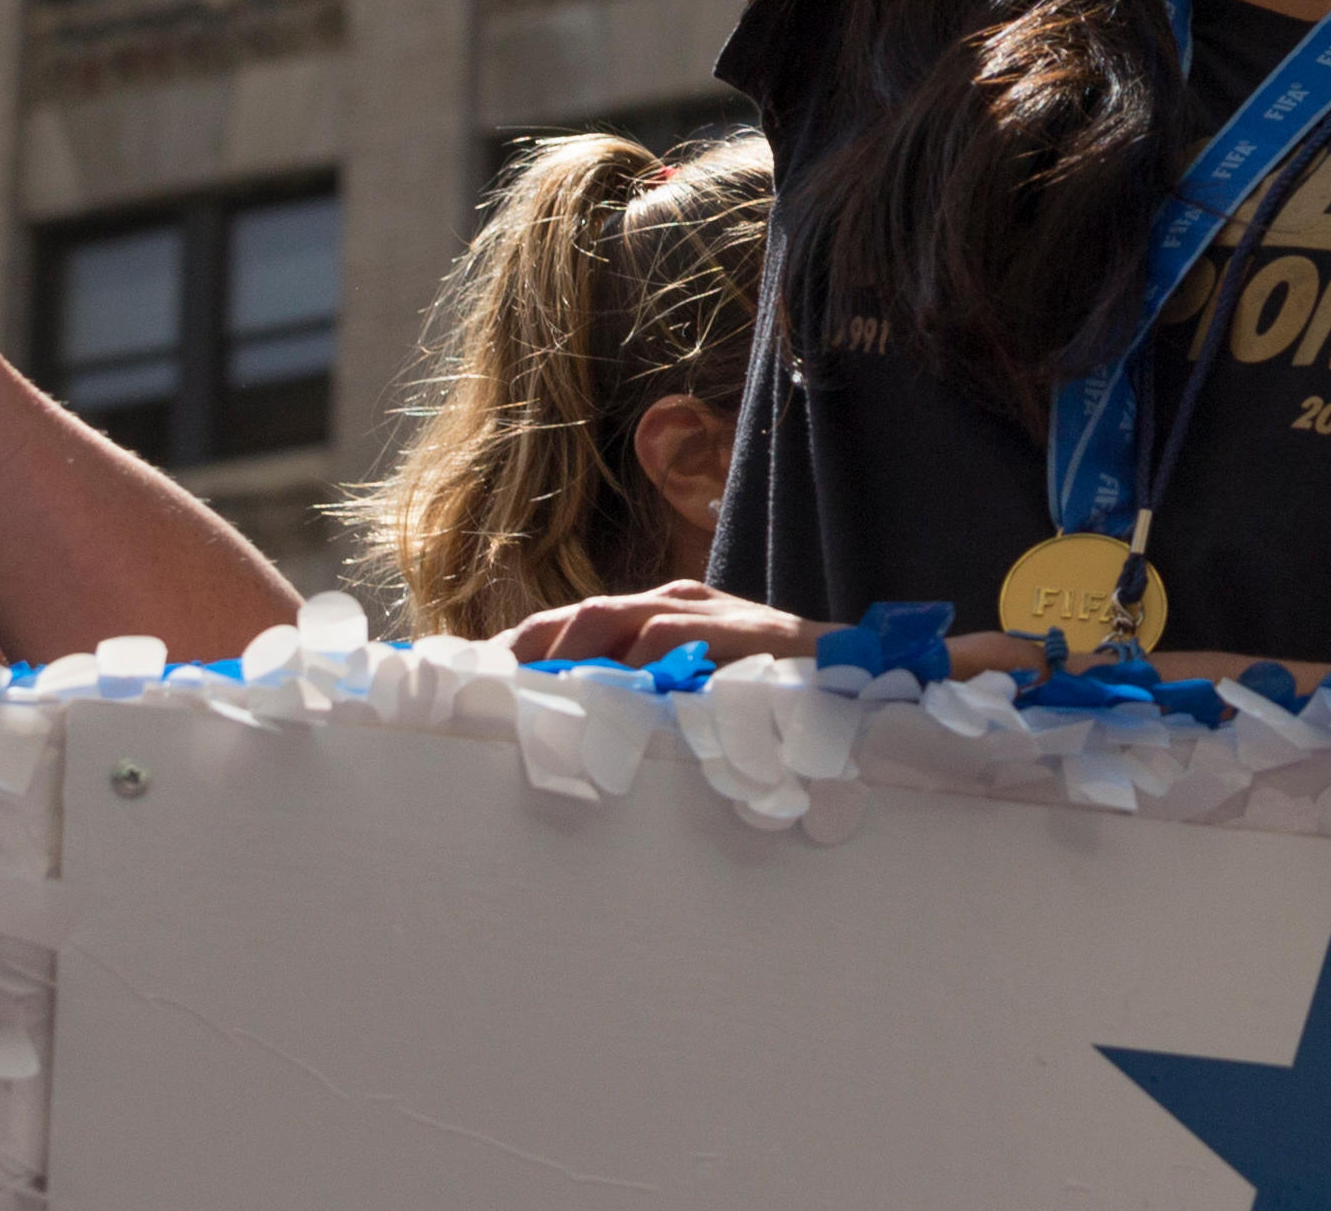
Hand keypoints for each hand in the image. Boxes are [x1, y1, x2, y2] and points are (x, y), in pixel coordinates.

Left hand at [501, 579, 824, 667]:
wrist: (851, 674)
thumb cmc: (766, 695)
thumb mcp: (692, 693)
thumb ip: (644, 697)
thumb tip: (573, 729)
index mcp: (656, 613)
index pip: (570, 621)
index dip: (521, 649)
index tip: (479, 685)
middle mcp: (671, 602)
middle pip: (579, 614)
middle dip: (530, 653)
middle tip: (492, 698)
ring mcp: (704, 611)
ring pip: (615, 617)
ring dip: (570, 658)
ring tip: (536, 698)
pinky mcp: (736, 629)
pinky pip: (669, 639)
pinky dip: (633, 666)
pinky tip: (609, 697)